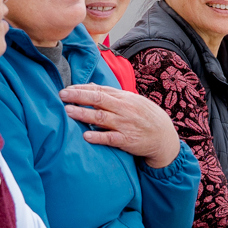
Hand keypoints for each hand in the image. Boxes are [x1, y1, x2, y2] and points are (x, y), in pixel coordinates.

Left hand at [59, 85, 180, 168]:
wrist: (164, 136)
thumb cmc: (145, 116)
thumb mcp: (132, 101)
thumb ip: (111, 94)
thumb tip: (90, 86)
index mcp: (123, 97)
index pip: (99, 90)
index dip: (81, 89)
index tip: (66, 89)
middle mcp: (123, 109)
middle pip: (98, 100)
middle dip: (78, 97)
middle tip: (62, 95)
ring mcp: (125, 124)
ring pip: (101, 118)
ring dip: (83, 115)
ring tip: (68, 112)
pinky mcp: (127, 140)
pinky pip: (111, 138)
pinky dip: (98, 137)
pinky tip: (86, 136)